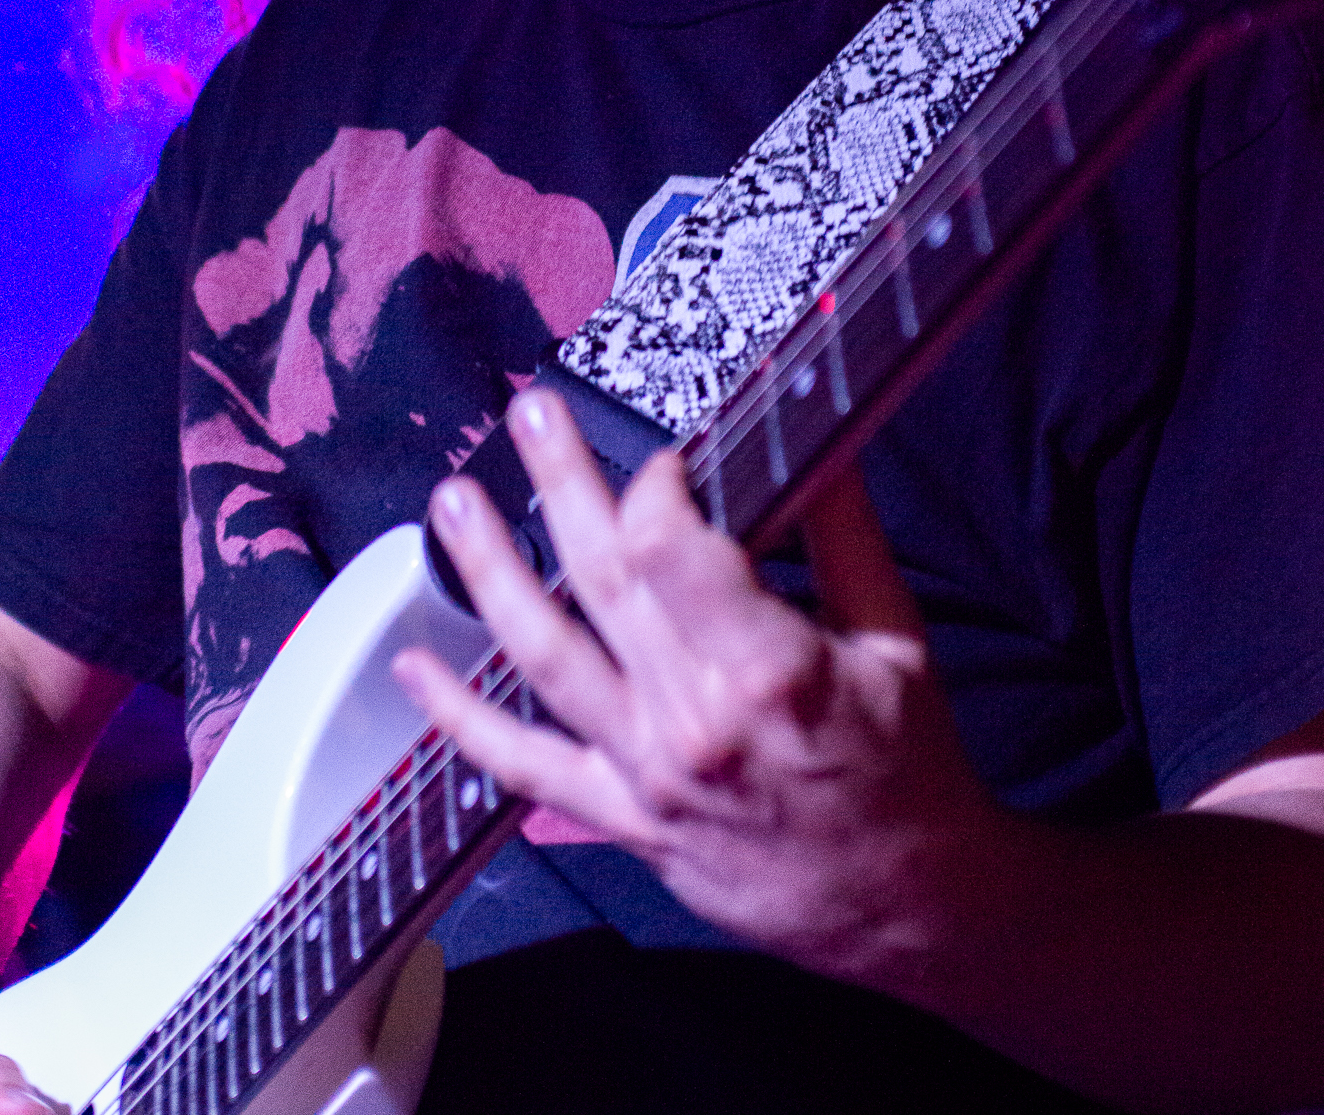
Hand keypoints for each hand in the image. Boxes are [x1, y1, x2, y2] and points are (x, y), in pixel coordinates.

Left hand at [393, 386, 1000, 985]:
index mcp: (768, 669)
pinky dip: (462, 719)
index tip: (664, 449)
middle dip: (561, 484)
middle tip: (528, 413)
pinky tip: (413, 667)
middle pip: (602, 581)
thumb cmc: (910, 766)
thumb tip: (813, 433)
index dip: (655, 486)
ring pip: (545, 657)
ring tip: (452, 502)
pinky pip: (527, 765)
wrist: (908, 910)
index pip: (671, 550)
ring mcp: (645, 772)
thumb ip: (844, 531)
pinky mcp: (622, 817)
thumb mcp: (896, 637)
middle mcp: (691, 720)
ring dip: (491, 573)